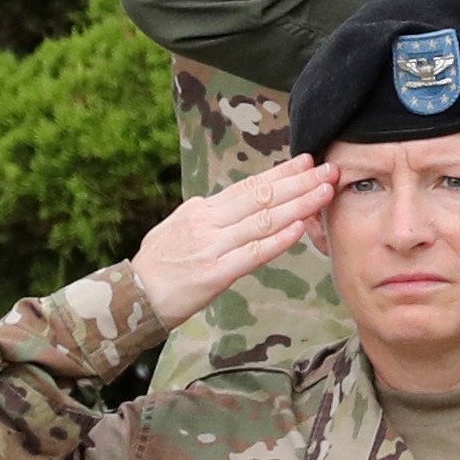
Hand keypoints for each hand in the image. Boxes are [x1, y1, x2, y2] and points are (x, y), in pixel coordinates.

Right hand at [131, 154, 337, 327]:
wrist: (130, 298)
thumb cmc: (158, 265)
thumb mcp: (180, 228)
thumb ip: (211, 216)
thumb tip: (240, 202)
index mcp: (201, 209)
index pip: (249, 185)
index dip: (281, 172)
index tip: (307, 161)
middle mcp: (207, 223)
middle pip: (261, 196)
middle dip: (300, 182)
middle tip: (329, 169)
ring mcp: (211, 247)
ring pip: (263, 220)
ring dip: (298, 205)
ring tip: (325, 192)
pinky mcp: (213, 274)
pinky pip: (252, 254)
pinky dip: (278, 240)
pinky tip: (299, 228)